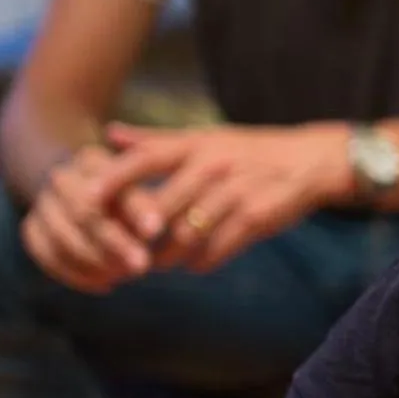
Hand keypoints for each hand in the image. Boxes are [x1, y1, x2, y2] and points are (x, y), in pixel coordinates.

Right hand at [20, 143, 164, 292]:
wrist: (80, 191)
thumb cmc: (126, 195)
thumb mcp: (141, 192)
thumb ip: (147, 206)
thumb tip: (154, 232)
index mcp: (92, 160)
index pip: (113, 184)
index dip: (134, 209)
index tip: (155, 232)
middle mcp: (61, 178)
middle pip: (83, 213)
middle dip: (113, 243)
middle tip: (141, 266)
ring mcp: (42, 203)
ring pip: (62, 237)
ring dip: (95, 262)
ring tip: (125, 275)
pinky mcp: (31, 228)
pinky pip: (46, 255)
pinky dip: (75, 274)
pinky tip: (104, 284)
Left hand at [105, 123, 352, 272]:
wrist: (311, 162)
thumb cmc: (250, 151)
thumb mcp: (206, 137)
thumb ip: (156, 140)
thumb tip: (109, 134)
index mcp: (198, 145)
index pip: (146, 158)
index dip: (115, 178)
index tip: (87, 200)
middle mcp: (214, 166)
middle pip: (161, 207)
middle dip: (138, 235)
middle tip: (123, 251)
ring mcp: (235, 192)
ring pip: (186, 234)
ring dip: (168, 255)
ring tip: (159, 263)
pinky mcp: (255, 218)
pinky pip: (216, 248)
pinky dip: (201, 262)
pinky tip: (196, 263)